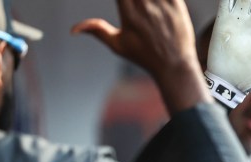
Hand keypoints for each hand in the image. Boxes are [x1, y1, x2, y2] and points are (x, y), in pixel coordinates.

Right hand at [72, 0, 207, 112]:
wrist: (174, 66)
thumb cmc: (145, 57)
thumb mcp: (118, 45)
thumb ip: (97, 30)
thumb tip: (73, 30)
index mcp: (128, 13)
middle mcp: (145, 6)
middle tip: (133, 1)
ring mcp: (162, 4)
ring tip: (143, 1)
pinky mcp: (177, 4)